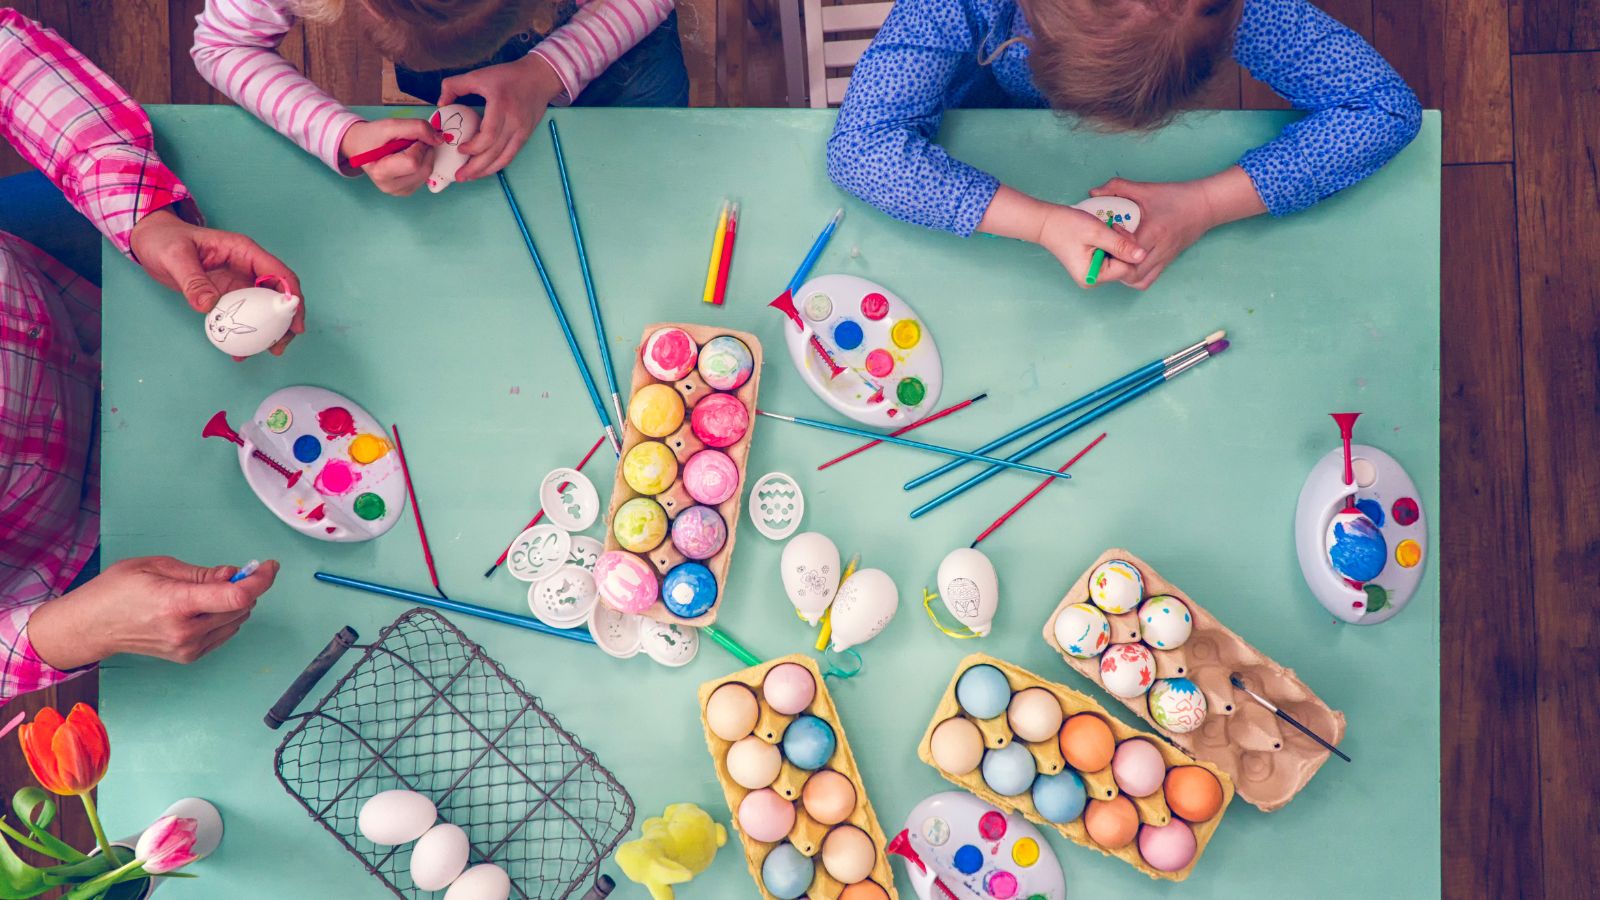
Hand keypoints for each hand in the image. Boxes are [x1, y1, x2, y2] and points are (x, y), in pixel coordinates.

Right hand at [26, 557, 278, 669]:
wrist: (92, 628)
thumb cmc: (117, 591)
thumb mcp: (155, 567)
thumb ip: (200, 573)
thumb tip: (233, 574)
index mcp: (176, 604)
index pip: (235, 597)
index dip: (259, 580)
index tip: (269, 566)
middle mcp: (185, 631)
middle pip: (241, 608)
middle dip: (247, 586)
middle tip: (238, 571)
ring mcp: (188, 648)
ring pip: (236, 621)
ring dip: (236, 602)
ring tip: (210, 590)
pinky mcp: (189, 656)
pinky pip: (224, 633)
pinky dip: (225, 617)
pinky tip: (205, 607)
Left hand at [129, 208, 304, 354]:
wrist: (151, 243)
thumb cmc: (165, 241)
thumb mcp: (176, 257)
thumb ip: (193, 281)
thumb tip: (209, 306)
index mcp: (244, 252)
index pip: (278, 273)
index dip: (292, 296)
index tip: (294, 321)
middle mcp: (248, 267)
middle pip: (279, 294)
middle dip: (286, 320)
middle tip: (281, 344)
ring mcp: (240, 283)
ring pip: (266, 308)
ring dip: (271, 330)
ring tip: (269, 351)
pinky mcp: (229, 296)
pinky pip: (246, 316)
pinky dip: (247, 333)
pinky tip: (241, 350)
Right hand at [340, 118, 441, 195]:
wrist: (360, 146)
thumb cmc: (372, 136)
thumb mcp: (389, 125)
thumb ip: (415, 127)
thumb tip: (438, 139)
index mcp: (381, 173)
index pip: (413, 162)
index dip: (418, 146)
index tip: (410, 137)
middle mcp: (391, 187)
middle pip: (423, 169)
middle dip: (424, 150)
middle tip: (412, 140)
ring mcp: (400, 192)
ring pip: (427, 172)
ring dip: (425, 156)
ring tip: (409, 148)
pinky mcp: (408, 190)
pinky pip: (425, 176)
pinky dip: (423, 162)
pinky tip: (411, 156)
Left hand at [439, 53, 563, 181]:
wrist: (539, 78)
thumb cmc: (508, 75)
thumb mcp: (478, 75)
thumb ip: (454, 86)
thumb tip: (440, 104)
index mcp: (501, 106)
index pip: (488, 135)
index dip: (473, 147)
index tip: (459, 149)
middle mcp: (514, 122)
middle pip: (495, 153)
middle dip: (475, 168)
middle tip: (459, 176)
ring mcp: (522, 131)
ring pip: (503, 159)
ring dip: (486, 171)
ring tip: (469, 177)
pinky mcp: (525, 136)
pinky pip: (510, 156)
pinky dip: (497, 165)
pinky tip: (485, 169)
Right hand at [1036, 204, 1148, 287]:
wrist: (1047, 223)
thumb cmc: (1067, 226)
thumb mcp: (1097, 232)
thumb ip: (1121, 245)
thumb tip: (1142, 256)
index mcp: (1093, 276)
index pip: (1128, 268)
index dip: (1129, 249)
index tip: (1117, 231)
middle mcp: (1094, 280)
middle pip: (1126, 267)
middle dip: (1125, 246)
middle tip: (1113, 228)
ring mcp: (1095, 274)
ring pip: (1122, 262)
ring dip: (1120, 244)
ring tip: (1107, 230)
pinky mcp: (1095, 267)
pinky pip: (1115, 258)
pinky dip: (1114, 245)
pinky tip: (1105, 236)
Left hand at [1090, 167, 1265, 289]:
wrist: (1204, 206)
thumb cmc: (1175, 196)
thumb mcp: (1145, 189)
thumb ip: (1117, 188)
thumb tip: (1094, 192)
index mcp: (1155, 230)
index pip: (1129, 249)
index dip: (1113, 245)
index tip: (1107, 233)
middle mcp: (1160, 249)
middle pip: (1132, 272)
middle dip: (1114, 265)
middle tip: (1104, 252)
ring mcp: (1164, 259)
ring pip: (1139, 280)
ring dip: (1123, 274)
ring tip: (1115, 259)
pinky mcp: (1166, 263)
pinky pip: (1147, 280)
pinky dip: (1134, 277)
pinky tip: (1127, 263)